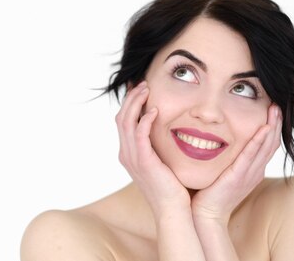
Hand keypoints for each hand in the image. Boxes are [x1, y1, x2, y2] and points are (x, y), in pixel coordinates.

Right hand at [115, 81, 190, 217]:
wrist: (173, 210)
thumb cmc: (171, 187)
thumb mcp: (160, 161)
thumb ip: (157, 145)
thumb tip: (164, 128)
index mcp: (128, 153)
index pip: (123, 121)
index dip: (129, 103)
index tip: (139, 88)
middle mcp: (126, 154)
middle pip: (120, 117)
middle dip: (130, 98)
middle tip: (143, 83)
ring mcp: (132, 158)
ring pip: (126, 122)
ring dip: (135, 103)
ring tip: (147, 89)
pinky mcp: (143, 161)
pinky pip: (139, 135)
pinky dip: (144, 120)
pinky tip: (154, 110)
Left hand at [191, 104, 282, 224]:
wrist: (205, 214)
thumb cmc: (210, 192)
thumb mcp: (224, 171)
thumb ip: (228, 157)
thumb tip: (220, 138)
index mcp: (252, 170)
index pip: (267, 145)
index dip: (272, 127)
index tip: (272, 110)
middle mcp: (255, 171)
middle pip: (271, 144)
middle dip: (276, 123)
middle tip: (278, 105)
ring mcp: (248, 174)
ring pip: (265, 147)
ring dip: (271, 127)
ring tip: (274, 109)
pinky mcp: (238, 177)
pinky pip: (250, 156)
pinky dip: (258, 141)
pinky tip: (263, 128)